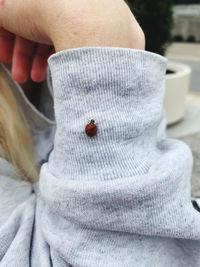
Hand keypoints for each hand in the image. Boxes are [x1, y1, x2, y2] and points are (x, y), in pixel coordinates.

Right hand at [0, 0, 144, 83]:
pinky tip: (52, 73)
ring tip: (36, 79)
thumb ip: (3, 16)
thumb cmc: (48, 12)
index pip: (17, 14)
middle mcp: (58, 3)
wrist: (88, 23)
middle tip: (20, 77)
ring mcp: (74, 13)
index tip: (4, 57)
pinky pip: (68, 41)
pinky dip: (58, 58)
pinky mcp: (88, 28)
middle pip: (34, 29)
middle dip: (23, 57)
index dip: (7, 37)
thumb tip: (1, 19)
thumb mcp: (14, 13)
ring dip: (39, 61)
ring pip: (51, 37)